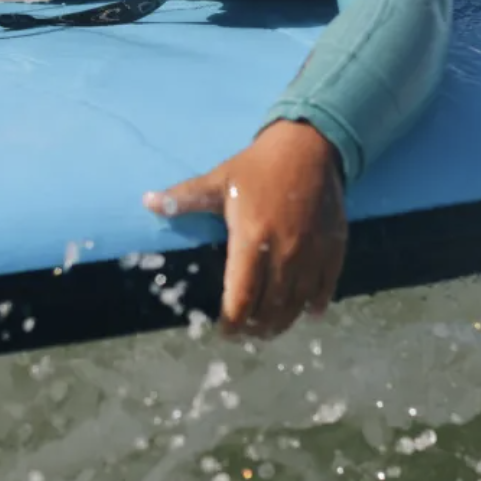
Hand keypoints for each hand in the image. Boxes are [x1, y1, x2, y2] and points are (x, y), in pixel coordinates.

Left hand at [145, 119, 346, 338]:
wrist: (310, 146)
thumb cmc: (259, 166)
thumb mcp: (220, 179)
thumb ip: (183, 198)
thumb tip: (147, 202)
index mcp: (251, 239)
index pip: (241, 297)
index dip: (232, 322)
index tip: (224, 332)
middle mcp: (284, 252)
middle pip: (270, 308)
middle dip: (255, 328)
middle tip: (245, 334)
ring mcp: (312, 253)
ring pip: (297, 304)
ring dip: (282, 323)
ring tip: (268, 331)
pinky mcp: (333, 249)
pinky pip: (325, 288)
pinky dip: (314, 306)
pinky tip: (306, 313)